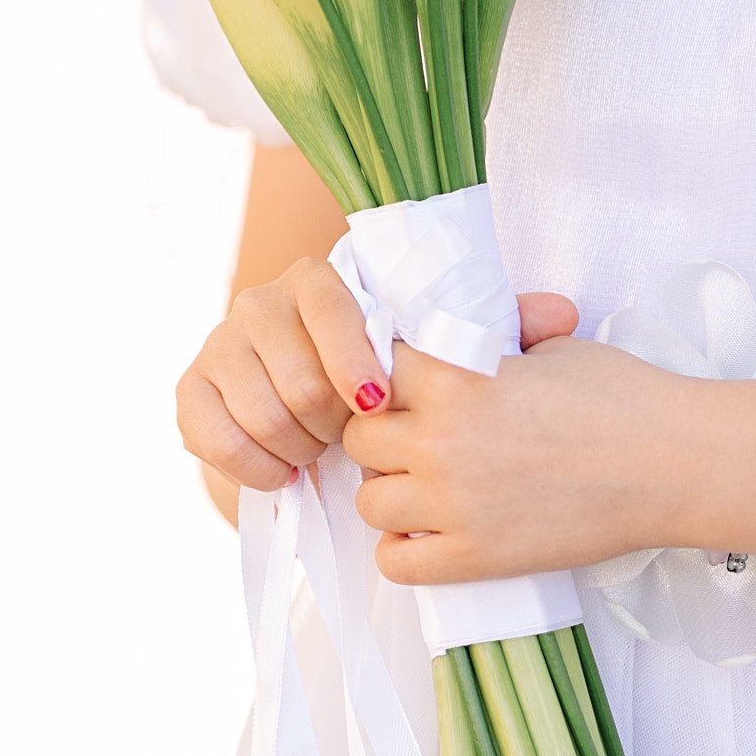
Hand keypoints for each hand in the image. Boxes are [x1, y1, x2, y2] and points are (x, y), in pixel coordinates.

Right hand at [177, 258, 582, 496]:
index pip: (331, 304)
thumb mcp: (441, 356)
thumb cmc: (385, 380)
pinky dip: (252, 465)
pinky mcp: (190, 391)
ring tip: (324, 457)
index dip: (352, 357)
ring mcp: (222, 344)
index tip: (377, 402)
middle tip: (356, 443)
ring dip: (298, 448)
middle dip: (331, 423)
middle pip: (296, 373)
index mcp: (324, 281)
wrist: (306, 415)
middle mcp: (264, 301)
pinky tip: (282, 475)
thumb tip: (564, 312)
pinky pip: (213, 433)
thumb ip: (499, 330)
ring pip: (260, 409)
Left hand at [345, 331, 698, 582]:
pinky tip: (434, 531)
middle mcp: (441, 441)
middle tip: (417, 436)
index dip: (390, 375)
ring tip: (428, 486)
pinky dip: (405, 548)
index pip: (374, 369)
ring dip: (392, 491)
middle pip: (360, 439)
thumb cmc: (621, 396)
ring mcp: (453, 504)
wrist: (671, 463)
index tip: (408, 384)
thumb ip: (492, 340)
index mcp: (456, 379)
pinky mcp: (474, 557)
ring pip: (369, 502)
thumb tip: (468, 330)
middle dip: (384, 435)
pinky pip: (395, 562)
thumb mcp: (551, 345)